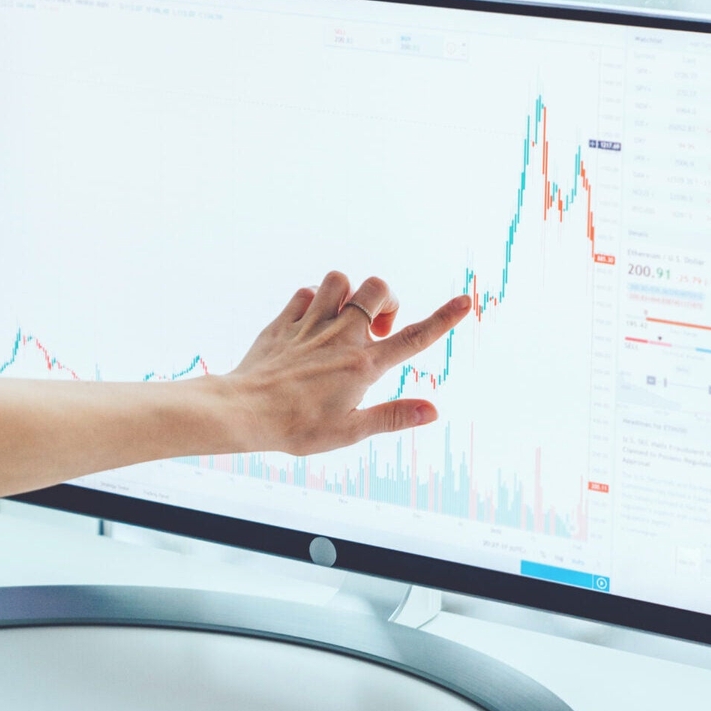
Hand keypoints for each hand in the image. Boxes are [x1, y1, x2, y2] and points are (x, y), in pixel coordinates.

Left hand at [220, 271, 473, 455]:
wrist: (244, 411)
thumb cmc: (297, 428)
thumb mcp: (349, 431)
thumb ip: (392, 417)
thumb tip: (433, 412)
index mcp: (363, 365)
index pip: (413, 338)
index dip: (443, 319)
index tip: (466, 301)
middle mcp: (341, 337)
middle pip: (378, 289)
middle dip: (387, 298)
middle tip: (377, 328)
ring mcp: (311, 325)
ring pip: (340, 280)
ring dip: (349, 293)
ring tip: (344, 319)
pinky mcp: (284, 322)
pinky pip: (305, 293)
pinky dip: (314, 300)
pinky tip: (312, 322)